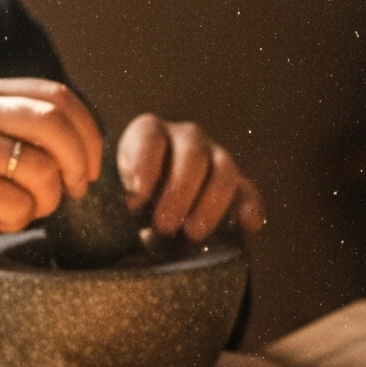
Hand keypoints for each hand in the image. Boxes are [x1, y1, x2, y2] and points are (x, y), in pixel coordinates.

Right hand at [0, 77, 105, 295]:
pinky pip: (20, 204)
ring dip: (46, 201)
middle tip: (77, 190)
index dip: (88, 131)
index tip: (93, 166)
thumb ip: (25, 130)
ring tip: (20, 209)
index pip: (56, 95)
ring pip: (43, 170)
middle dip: (80, 163)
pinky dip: (16, 221)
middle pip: (56, 123)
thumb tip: (91, 144)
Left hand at [118, 114, 265, 242]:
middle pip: (192, 154)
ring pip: (223, 169)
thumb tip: (124, 211)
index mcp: (150, 134)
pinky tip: (249, 225)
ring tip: (194, 233)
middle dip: (180, 190)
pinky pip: (248, 190)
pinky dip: (250, 207)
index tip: (136, 198)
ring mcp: (215, 158)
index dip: (145, 165)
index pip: (150, 137)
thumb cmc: (129, 201)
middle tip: (164, 224)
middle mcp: (185, 139)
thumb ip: (116, 199)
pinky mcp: (236, 184)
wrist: (151, 214)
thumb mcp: (115, 194)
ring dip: (211, 202)